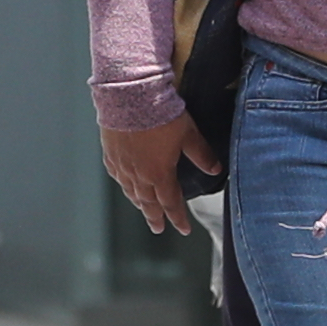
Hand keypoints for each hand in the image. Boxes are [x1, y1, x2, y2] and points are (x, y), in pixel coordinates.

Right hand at [100, 113, 218, 238]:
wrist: (130, 96)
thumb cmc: (159, 114)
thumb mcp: (189, 134)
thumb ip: (201, 154)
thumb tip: (215, 169)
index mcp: (159, 174)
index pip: (171, 204)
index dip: (178, 218)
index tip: (183, 229)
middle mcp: (139, 175)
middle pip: (148, 203)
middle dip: (155, 217)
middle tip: (157, 228)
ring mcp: (123, 165)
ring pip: (131, 191)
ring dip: (139, 203)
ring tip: (143, 208)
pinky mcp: (110, 153)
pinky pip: (117, 175)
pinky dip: (124, 184)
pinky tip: (125, 184)